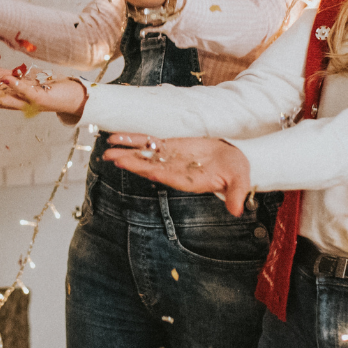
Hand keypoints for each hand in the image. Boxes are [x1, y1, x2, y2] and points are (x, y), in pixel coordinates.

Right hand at [0, 66, 86, 116]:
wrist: (70, 96)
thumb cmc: (41, 86)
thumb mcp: (15, 78)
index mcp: (2, 97)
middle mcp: (10, 103)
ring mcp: (25, 102)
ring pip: (2, 100)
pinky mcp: (40, 97)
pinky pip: (27, 91)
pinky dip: (16, 86)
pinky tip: (6, 80)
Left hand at [100, 134, 253, 215]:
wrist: (232, 157)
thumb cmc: (236, 170)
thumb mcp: (240, 180)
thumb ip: (237, 194)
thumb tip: (238, 210)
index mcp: (189, 180)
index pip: (171, 177)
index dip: (157, 173)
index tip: (144, 170)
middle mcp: (175, 171)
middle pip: (151, 166)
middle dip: (132, 162)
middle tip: (112, 158)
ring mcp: (169, 158)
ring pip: (145, 154)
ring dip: (127, 150)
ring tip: (107, 148)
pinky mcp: (169, 146)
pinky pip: (148, 142)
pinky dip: (134, 139)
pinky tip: (118, 137)